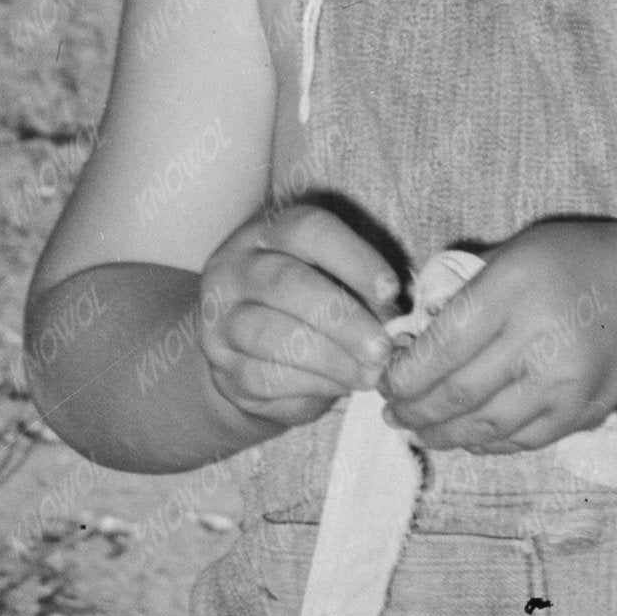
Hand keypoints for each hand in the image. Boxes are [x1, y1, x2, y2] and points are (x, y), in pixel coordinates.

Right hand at [194, 197, 407, 434]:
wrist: (251, 350)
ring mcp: (220, 316)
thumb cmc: (310, 302)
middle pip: (287, 282)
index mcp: (270, 230)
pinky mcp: (220, 363)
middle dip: (342, 317)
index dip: (353, 257)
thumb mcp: (334, 280)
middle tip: (382, 347)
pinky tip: (343, 386)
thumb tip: (396, 320)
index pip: (309, 229)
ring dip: (329, 357)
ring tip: (370, 373)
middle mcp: (236, 266)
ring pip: (271, 333)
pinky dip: (311, 383)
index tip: (391, 289)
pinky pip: (264, 375)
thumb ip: (361, 290)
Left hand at [382, 218, 616, 451]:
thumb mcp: (517, 251)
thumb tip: (410, 341)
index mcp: (516, 289)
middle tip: (390, 411)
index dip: (402, 373)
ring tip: (417, 429)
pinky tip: (463, 434)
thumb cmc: (575, 263)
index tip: (383, 380)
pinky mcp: (580, 415)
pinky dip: (482, 442)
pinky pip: (517, 442)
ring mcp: (564, 384)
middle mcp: (541, 339)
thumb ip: (465, 292)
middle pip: (456, 393)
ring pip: (482, 427)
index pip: (442, 346)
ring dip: (439, 434)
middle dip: (412, 409)